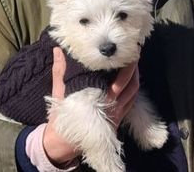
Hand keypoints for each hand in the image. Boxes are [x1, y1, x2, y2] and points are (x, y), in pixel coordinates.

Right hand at [42, 49, 140, 164]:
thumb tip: (58, 50)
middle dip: (134, 69)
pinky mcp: (117, 120)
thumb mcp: (59, 93)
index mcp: (101, 100)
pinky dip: (132, 90)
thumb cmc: (61, 118)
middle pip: (131, 85)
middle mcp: (113, 107)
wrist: (64, 144)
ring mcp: (117, 115)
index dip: (127, 66)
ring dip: (135, 78)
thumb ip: (60, 71)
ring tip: (132, 64)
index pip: (120, 80)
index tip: (126, 52)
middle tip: (134, 53)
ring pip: (133, 94)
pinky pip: (131, 103)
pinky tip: (128, 82)